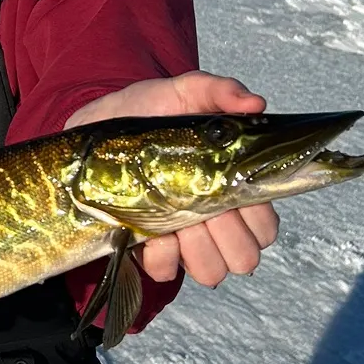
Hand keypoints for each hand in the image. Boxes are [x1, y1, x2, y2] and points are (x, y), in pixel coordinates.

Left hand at [66, 72, 280, 287]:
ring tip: (177, 222)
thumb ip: (219, 91)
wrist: (97, 129)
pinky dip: (161, 256)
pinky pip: (167, 273)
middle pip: (247, 257)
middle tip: (204, 211)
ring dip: (197, 249)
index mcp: (232, 190)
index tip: (232, 197)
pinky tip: (150, 233)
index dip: (256, 220)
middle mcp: (215, 221)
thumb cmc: (149, 112)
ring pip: (214, 272)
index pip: (267, 227)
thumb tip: (254, 103)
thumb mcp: (184, 92)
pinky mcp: (150, 252)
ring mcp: (184, 241)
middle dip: (227, 238)